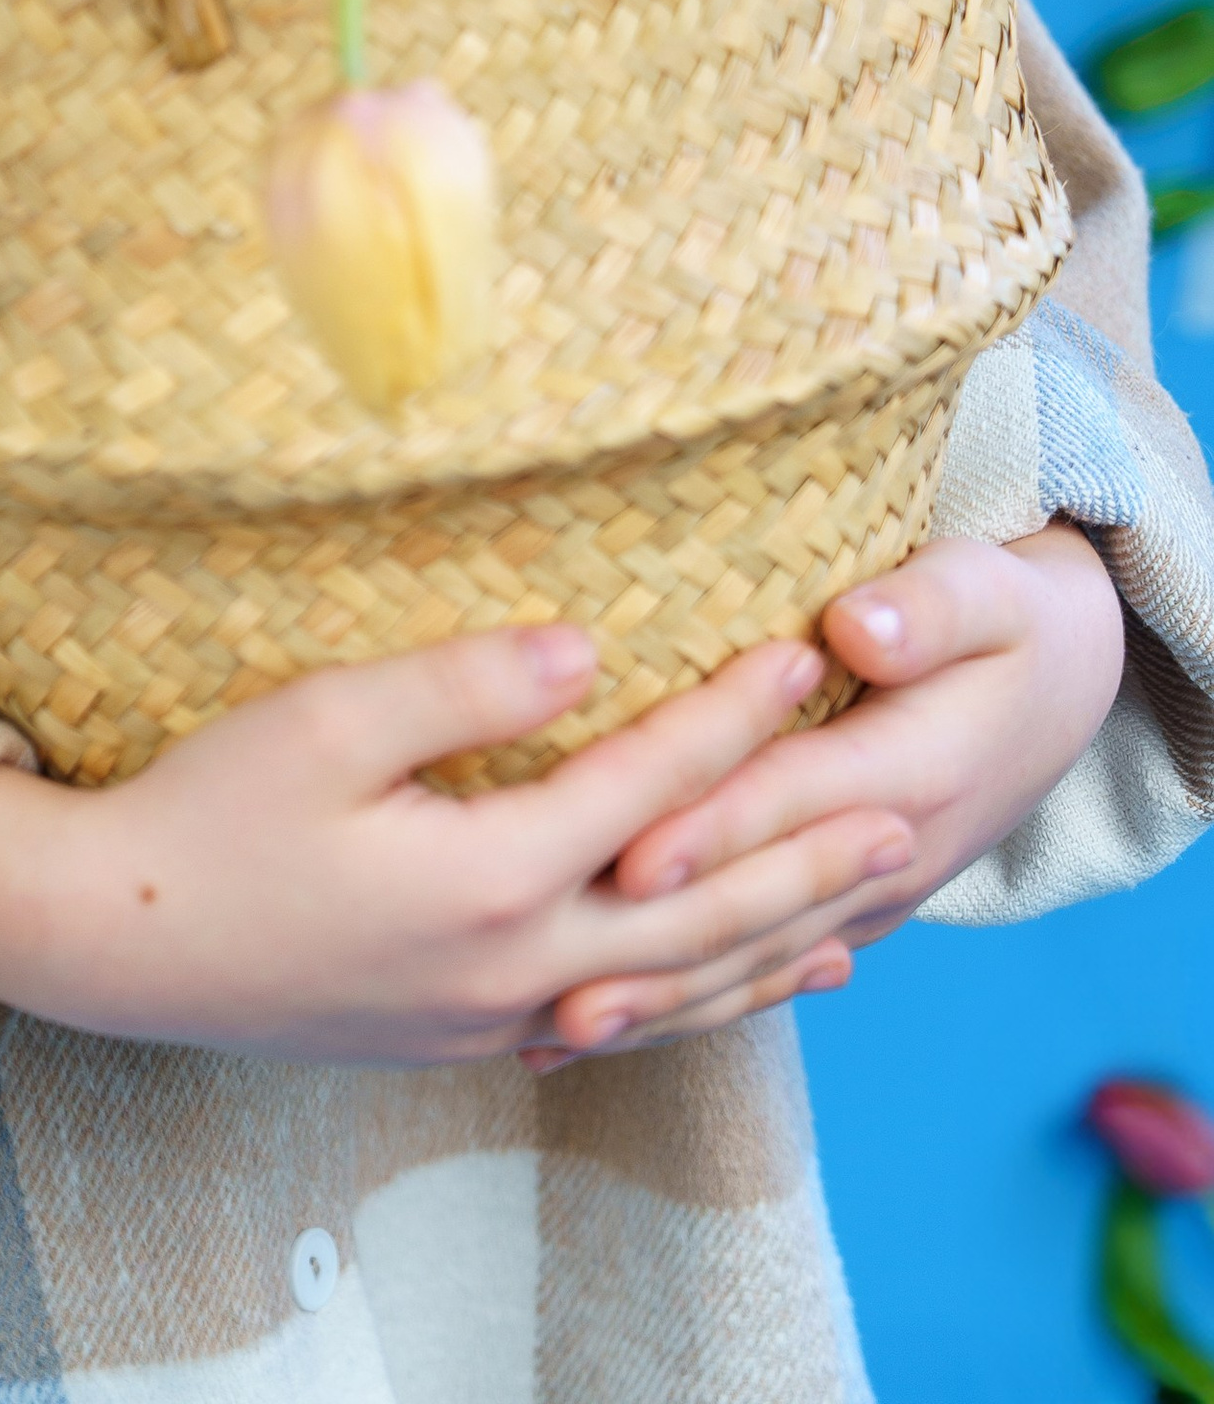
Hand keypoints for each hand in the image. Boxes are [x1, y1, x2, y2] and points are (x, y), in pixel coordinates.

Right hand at [0, 622, 918, 1067]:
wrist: (119, 945)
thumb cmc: (207, 813)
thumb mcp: (320, 721)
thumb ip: (462, 685)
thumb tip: (589, 646)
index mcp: (485, 877)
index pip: (648, 788)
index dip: (731, 715)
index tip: (805, 653)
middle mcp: (513, 967)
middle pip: (701, 911)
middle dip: (810, 854)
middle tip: (911, 807)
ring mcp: (494, 1019)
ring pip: (679, 990)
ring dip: (783, 941)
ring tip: (874, 904)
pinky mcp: (468, 1039)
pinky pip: (627, 1028)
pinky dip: (707, 1003)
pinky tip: (747, 982)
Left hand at [525, 523, 1126, 1070]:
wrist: (1064, 693)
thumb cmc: (1005, 622)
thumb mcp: (987, 591)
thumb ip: (928, 610)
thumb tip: (856, 628)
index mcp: (912, 771)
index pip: (791, 802)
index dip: (710, 831)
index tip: (627, 860)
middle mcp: (888, 854)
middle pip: (759, 908)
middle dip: (659, 954)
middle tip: (561, 999)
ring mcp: (869, 898)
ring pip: (756, 960)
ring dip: (663, 1001)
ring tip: (560, 1034)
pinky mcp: (849, 912)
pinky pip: (766, 970)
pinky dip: (692, 1003)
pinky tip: (610, 1029)